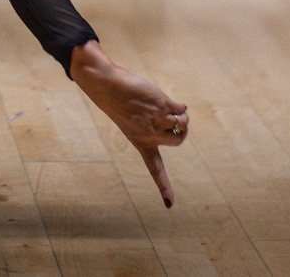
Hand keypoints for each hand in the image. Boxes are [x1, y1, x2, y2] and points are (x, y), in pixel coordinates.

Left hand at [68, 41, 188, 207]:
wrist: (105, 84)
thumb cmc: (118, 101)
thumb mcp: (133, 120)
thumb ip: (156, 125)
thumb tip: (184, 114)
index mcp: (141, 143)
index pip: (154, 170)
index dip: (164, 188)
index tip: (170, 205)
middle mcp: (150, 135)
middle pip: (179, 139)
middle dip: (182, 129)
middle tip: (174, 119)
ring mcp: (157, 120)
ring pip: (183, 122)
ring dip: (180, 113)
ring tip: (163, 105)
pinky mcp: (162, 105)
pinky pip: (181, 108)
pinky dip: (178, 105)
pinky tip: (161, 98)